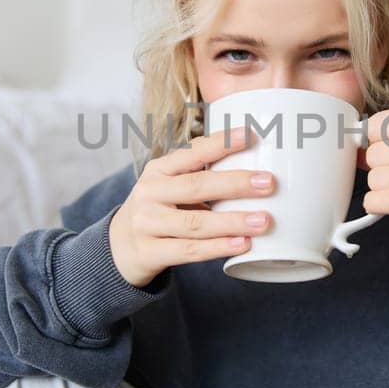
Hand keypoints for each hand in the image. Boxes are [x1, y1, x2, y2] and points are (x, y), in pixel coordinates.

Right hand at [109, 128, 273, 286]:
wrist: (119, 247)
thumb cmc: (159, 210)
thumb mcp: (169, 186)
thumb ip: (200, 176)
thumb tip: (256, 168)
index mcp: (159, 170)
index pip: (191, 153)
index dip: (221, 144)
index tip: (251, 135)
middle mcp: (150, 193)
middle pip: (196, 186)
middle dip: (235, 183)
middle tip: (269, 183)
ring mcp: (147, 224)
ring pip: (195, 223)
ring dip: (232, 221)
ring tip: (263, 221)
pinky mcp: (149, 252)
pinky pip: (189, 251)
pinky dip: (218, 248)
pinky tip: (242, 244)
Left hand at [362, 108, 388, 234]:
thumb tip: (354, 141)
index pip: (378, 125)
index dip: (372, 141)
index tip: (378, 150)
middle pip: (375, 154)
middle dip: (378, 167)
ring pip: (378, 179)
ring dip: (381, 188)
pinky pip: (387, 201)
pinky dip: (376, 205)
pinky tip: (387, 204)